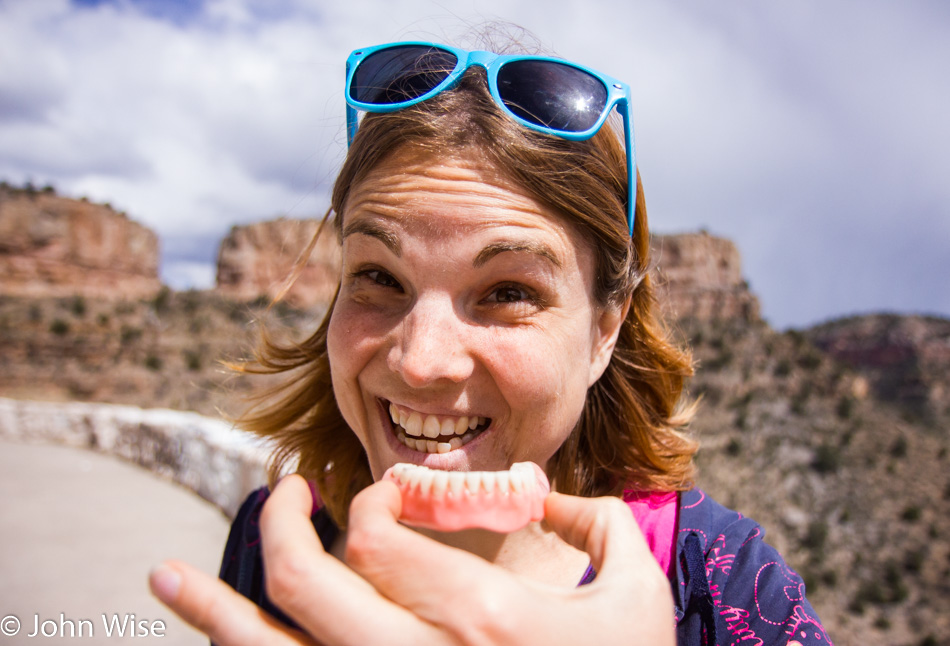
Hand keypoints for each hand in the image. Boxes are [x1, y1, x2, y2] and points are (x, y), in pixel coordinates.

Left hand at [150, 475, 674, 644]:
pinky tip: (221, 642)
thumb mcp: (636, 594)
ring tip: (162, 576)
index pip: (380, 536)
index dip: (371, 498)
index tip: (381, 496)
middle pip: (308, 584)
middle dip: (280, 527)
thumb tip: (543, 488)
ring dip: (212, 611)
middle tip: (285, 491)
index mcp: (488, 621)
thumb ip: (597, 522)